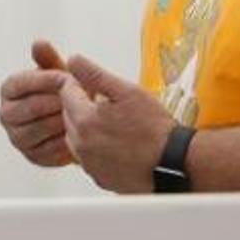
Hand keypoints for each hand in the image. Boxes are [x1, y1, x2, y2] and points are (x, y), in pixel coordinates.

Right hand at [0, 39, 74, 166]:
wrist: (81, 122)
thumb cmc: (66, 92)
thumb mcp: (59, 73)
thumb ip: (48, 59)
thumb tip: (38, 43)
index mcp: (9, 91)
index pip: (17, 84)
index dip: (41, 80)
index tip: (65, 76)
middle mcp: (7, 115)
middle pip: (27, 108)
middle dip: (54, 102)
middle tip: (77, 98)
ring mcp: (17, 138)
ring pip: (37, 130)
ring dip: (60, 121)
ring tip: (79, 114)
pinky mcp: (32, 156)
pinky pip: (47, 150)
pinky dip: (64, 141)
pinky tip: (78, 132)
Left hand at [58, 54, 173, 193]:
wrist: (174, 164)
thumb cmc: (155, 129)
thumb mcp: (127, 92)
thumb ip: (95, 75)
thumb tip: (74, 60)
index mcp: (84, 121)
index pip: (66, 92)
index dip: (79, 83)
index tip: (93, 85)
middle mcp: (80, 145)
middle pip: (68, 115)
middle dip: (82, 105)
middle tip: (107, 103)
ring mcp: (89, 164)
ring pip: (75, 138)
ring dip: (87, 127)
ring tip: (114, 124)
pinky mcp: (99, 178)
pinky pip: (88, 157)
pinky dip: (95, 148)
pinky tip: (117, 143)